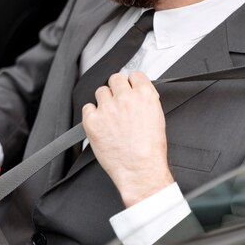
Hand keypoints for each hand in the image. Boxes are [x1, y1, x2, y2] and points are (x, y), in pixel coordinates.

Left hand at [82, 72, 172, 206]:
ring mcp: (107, 108)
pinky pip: (87, 108)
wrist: (140, 169)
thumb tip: (138, 93)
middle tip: (118, 102)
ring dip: (104, 101)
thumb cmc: (150, 150)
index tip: (129, 89)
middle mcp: (125, 98)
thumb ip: (146, 100)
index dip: (132, 83)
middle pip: (115, 79)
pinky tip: (100, 124)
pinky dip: (92, 115)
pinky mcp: (92, 120)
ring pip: (101, 92)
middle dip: (117, 89)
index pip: (134, 75)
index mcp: (144, 96)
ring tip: (110, 116)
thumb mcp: (157, 118)